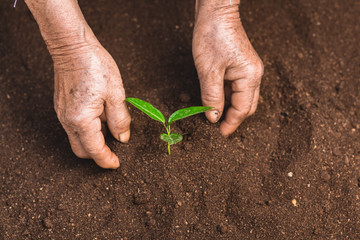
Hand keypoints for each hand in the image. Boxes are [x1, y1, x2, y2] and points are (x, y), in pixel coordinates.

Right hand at [53, 42, 130, 168]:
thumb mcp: (116, 94)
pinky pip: (75, 126)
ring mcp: (63, 114)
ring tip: (111, 125)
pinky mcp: (62, 106)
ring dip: (95, 139)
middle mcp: (68, 120)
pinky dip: (89, 128)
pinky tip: (101, 115)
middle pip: (82, 150)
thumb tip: (123, 138)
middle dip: (99, 154)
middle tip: (116, 149)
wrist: (73, 46)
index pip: (95, 150)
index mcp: (82, 120)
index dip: (107, 160)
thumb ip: (120, 120)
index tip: (117, 165)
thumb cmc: (95, 66)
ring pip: (78, 138)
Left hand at [193, 3, 262, 135]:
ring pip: (240, 97)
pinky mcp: (239, 65)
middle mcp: (253, 75)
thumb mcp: (208, 70)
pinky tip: (213, 99)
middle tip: (217, 128)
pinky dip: (225, 96)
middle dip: (233, 118)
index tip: (220, 135)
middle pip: (246, 106)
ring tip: (213, 115)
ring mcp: (247, 69)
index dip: (231, 124)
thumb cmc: (213, 36)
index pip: (242, 109)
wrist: (215, 11)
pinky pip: (235, 87)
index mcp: (250, 77)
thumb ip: (211, 96)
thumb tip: (213, 117)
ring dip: (228, 107)